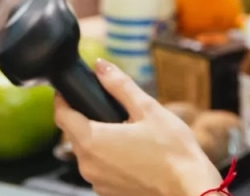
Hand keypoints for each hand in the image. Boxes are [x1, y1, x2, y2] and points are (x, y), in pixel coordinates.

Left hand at [54, 61, 221, 195]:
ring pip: (87, 153)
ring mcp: (97, 182)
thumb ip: (119, 85)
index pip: (61, 115)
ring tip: (124, 129)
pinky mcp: (109, 193)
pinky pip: (100, 168)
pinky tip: (131, 151)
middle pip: (73, 134)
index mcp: (92, 141)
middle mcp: (88, 165)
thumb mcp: (147, 109)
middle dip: (83, 117)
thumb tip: (101, 66)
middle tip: (105, 106)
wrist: (189, 189)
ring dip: (97, 138)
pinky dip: (108, 157)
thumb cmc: (172, 152)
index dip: (62, 99)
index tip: (69, 90)